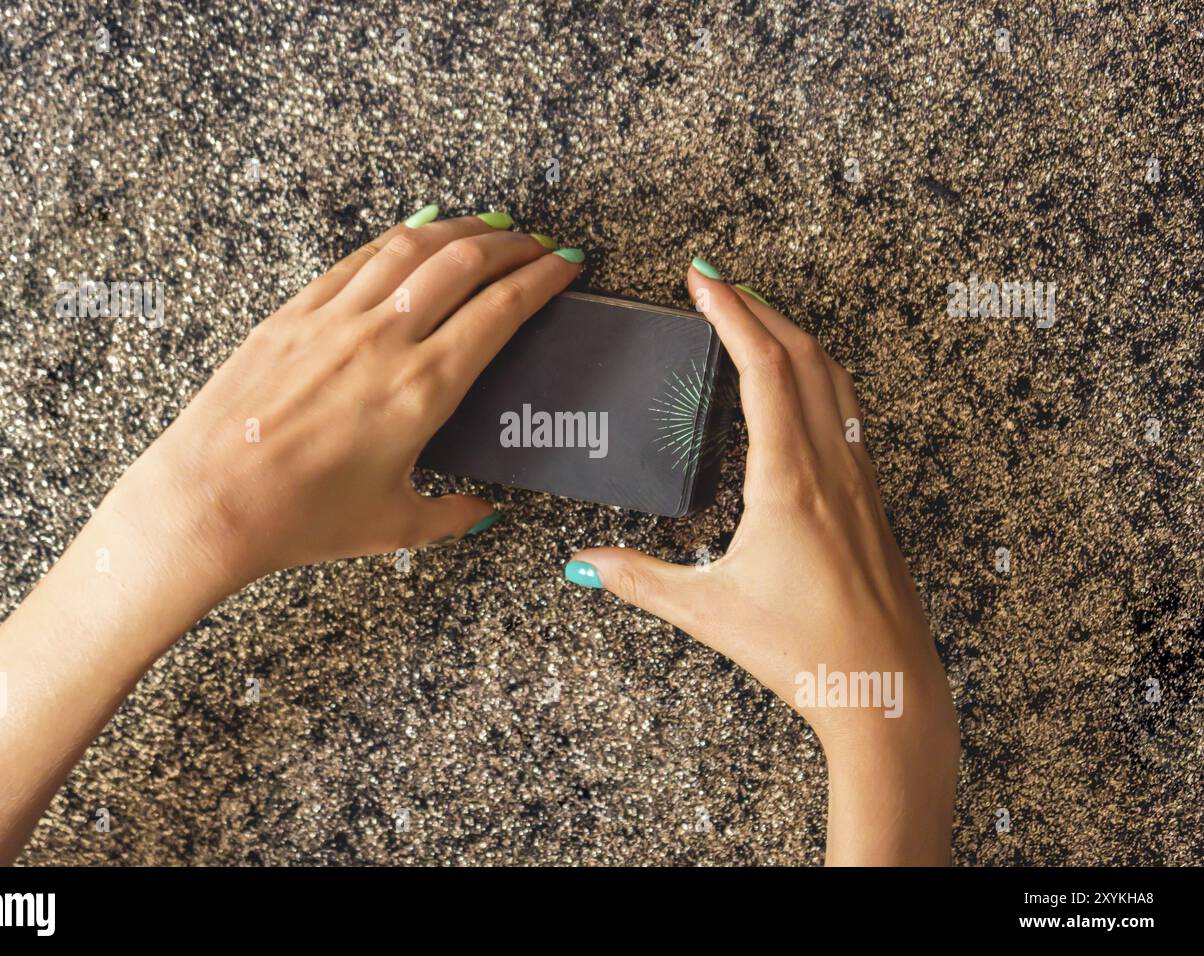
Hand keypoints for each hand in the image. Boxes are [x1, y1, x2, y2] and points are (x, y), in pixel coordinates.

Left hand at [113, 209, 583, 589]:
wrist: (209, 501)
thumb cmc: (298, 519)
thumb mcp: (394, 526)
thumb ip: (454, 515)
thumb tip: (486, 512)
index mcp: (423, 390)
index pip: (501, 310)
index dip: (543, 279)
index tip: (566, 267)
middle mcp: (385, 341)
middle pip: (465, 263)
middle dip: (514, 244)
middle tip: (539, 244)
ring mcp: (336, 320)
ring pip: (412, 247)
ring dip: (462, 230)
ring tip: (490, 227)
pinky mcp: (294, 314)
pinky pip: (358, 259)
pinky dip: (398, 238)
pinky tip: (417, 233)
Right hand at [565, 261, 958, 863]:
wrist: (886, 688)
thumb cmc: (805, 651)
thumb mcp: (708, 612)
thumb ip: (640, 581)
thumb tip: (582, 564)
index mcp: (789, 480)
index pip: (763, 368)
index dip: (732, 313)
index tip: (704, 278)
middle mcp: (831, 466)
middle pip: (804, 355)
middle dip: (760, 307)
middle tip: (719, 284)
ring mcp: (859, 479)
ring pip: (835, 379)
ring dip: (795, 336)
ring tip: (756, 319)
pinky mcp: (871, 499)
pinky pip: (847, 412)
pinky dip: (819, 376)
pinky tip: (800, 390)